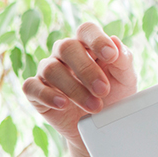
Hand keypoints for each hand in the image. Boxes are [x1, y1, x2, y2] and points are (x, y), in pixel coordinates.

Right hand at [22, 22, 137, 151]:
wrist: (101, 126)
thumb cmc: (114, 96)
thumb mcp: (125, 80)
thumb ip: (123, 61)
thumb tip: (115, 41)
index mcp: (87, 45)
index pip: (86, 30)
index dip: (97, 40)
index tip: (111, 56)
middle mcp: (64, 54)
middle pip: (66, 47)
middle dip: (87, 70)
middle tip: (103, 90)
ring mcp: (48, 71)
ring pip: (51, 69)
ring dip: (74, 89)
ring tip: (94, 107)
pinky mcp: (36, 92)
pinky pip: (32, 87)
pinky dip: (48, 95)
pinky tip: (63, 103)